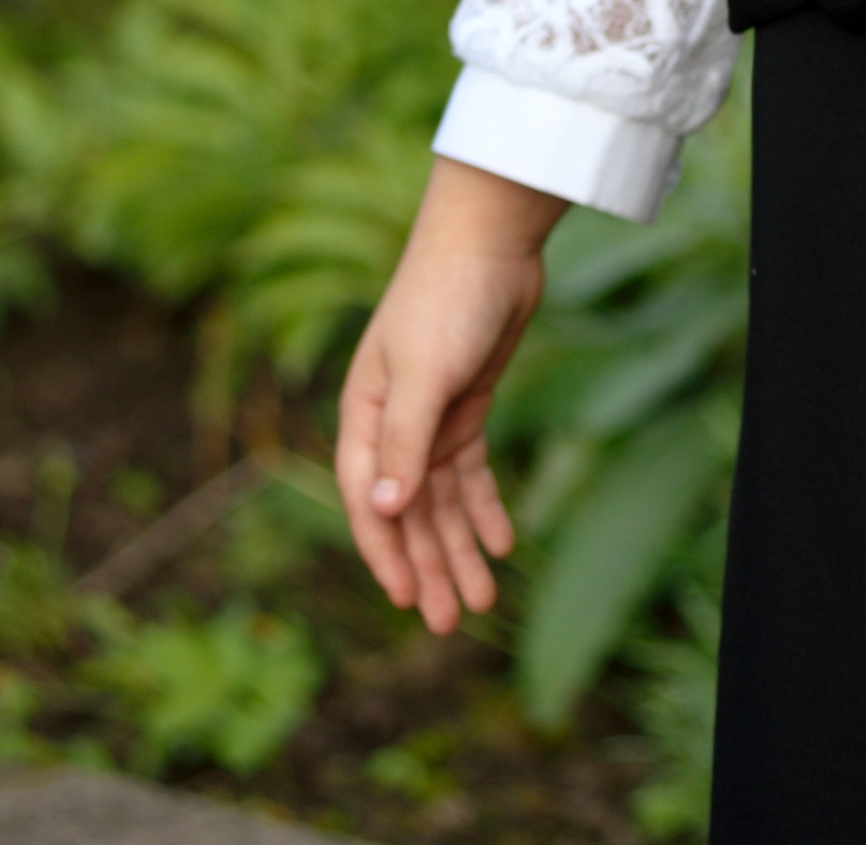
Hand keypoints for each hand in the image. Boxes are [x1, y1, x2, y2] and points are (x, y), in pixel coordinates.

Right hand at [336, 158, 564, 632]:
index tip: (407, 599)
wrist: (491, 241)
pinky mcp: (466, 407)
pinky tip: (502, 543)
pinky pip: (471, 474)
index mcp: (363, 418)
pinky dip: (485, 508)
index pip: (368, 502)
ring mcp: (430, 419)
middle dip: (429, 567)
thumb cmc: (444, 298)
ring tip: (482, 602)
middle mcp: (392, 426)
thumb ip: (403, 441)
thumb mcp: (423, 372)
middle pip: (408, 513)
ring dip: (459, 549)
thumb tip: (380, 510)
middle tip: (452, 624)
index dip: (386, 553)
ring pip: (442, 502)